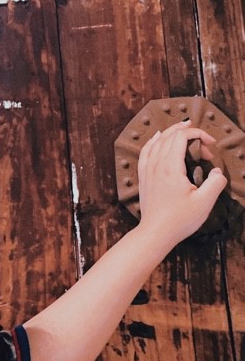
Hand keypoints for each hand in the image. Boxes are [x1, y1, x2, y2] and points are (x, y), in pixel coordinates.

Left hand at [136, 121, 227, 245]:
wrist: (155, 233)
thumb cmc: (180, 220)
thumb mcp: (205, 202)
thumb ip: (215, 183)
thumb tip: (217, 172)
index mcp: (170, 167)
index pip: (181, 137)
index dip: (198, 134)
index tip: (211, 144)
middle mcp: (156, 164)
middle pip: (168, 136)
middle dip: (188, 133)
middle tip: (203, 139)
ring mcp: (147, 170)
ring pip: (156, 141)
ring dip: (170, 132)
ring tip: (182, 128)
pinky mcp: (143, 177)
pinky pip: (145, 151)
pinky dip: (153, 141)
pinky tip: (156, 139)